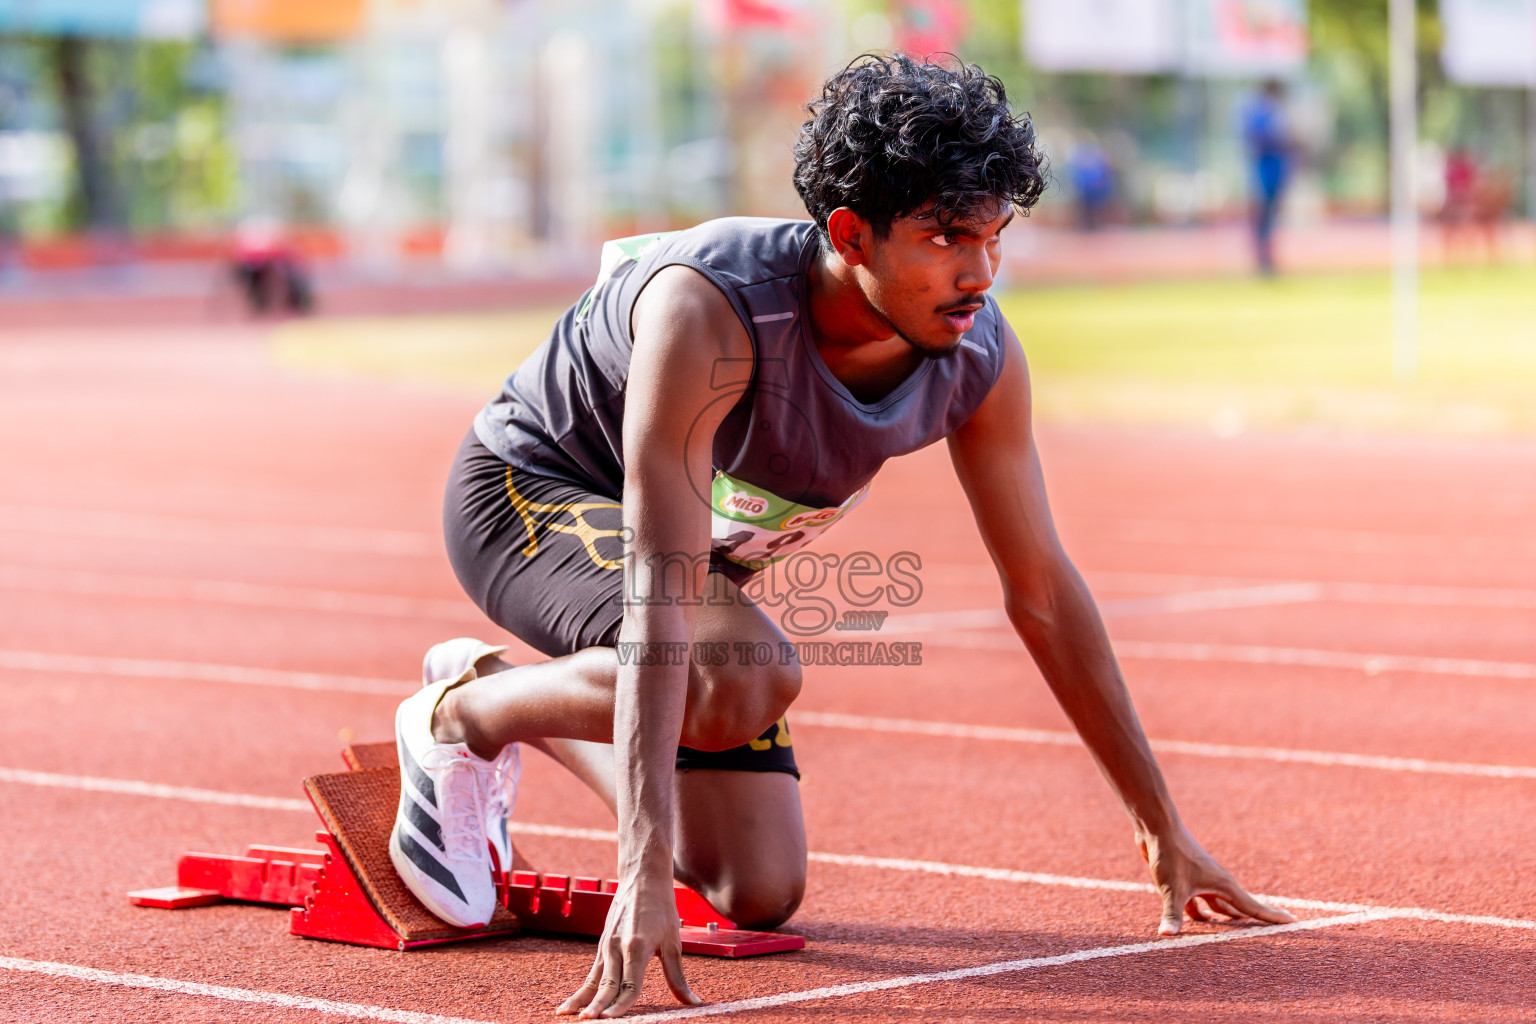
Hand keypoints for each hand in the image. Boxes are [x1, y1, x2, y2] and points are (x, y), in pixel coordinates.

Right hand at [556, 866, 702, 1018]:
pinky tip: (570, 1006)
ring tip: (569, 1017)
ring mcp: (607, 946)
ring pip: (594, 980)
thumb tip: (694, 1002)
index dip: (621, 1006)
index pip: (629, 985)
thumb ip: (678, 977)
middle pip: (607, 985)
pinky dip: (582, 991)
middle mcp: (618, 947)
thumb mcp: (673, 942)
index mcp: (638, 947)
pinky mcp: (602, 945)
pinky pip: (592, 973)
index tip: (610, 1021)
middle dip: (597, 1006)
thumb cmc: (662, 908)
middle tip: (587, 1022)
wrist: (642, 877)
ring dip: (581, 1001)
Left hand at [1136, 825, 1296, 935]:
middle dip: (1253, 922)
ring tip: (1234, 937)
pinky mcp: (1187, 879)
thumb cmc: (1170, 855)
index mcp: (1223, 886)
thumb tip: (1167, 935)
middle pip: (1240, 908)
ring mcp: (1203, 881)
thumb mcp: (1172, 888)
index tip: (1294, 922)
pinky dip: (1199, 913)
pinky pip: (1198, 901)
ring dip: (1224, 920)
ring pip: (1218, 906)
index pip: (1253, 907)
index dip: (1273, 917)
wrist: (1157, 828)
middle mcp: (1217, 883)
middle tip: (1272, 935)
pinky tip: (1197, 924)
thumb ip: (1173, 914)